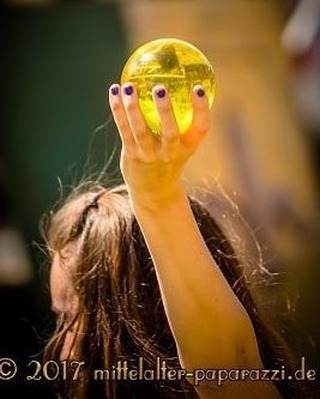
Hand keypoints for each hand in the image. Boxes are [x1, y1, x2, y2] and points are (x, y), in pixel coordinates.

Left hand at [108, 82, 210, 208]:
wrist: (154, 191)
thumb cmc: (171, 158)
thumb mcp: (183, 143)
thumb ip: (185, 119)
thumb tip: (180, 80)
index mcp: (188, 147)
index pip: (201, 128)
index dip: (201, 109)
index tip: (198, 88)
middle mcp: (171, 153)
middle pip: (170, 132)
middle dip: (165, 111)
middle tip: (160, 88)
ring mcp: (150, 156)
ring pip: (141, 131)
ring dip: (134, 108)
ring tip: (129, 86)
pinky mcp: (132, 155)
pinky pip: (124, 130)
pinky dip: (118, 110)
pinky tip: (114, 91)